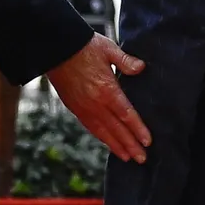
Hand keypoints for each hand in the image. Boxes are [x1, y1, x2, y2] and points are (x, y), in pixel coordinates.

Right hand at [47, 33, 151, 161]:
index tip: (148, 141)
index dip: (138, 130)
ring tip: (128, 157)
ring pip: (103, 132)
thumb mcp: (108, 49)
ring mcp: (84, 108)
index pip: (127, 115)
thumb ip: (126, 61)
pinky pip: (90, 127)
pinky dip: (101, 137)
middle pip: (117, 129)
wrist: (56, 49)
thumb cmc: (84, 46)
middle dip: (130, 145)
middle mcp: (96, 104)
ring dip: (116, 146)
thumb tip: (141, 68)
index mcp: (107, 90)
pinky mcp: (74, 108)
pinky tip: (108, 142)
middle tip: (142, 158)